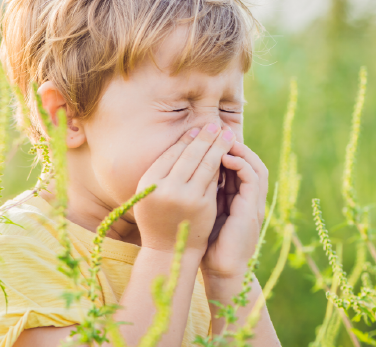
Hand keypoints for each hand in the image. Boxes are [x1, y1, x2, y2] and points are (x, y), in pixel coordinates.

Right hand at [134, 123, 235, 253]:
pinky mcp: (203, 205)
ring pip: (205, 164)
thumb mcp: (150, 194)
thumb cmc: (157, 218)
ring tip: (226, 134)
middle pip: (189, 155)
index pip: (171, 154)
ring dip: (217, 146)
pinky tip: (227, 155)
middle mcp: (166, 188)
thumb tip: (185, 141)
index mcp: (148, 182)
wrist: (168, 251)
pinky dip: (221, 165)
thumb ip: (162, 172)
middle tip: (215, 125)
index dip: (186, 139)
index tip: (196, 129)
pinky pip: (214, 180)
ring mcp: (186, 197)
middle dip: (205, 137)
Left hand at [201, 134, 268, 280]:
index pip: (237, 165)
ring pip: (255, 166)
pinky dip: (241, 164)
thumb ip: (202, 193)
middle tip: (216, 130)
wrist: (221, 270)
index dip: (225, 149)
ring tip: (221, 139)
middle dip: (233, 144)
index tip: (207, 137)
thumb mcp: (204, 212)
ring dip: (240, 150)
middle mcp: (249, 198)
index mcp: (239, 198)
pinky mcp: (253, 209)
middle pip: (249, 161)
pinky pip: (252, 178)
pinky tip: (224, 158)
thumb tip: (183, 173)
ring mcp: (254, 203)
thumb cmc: (207, 244)